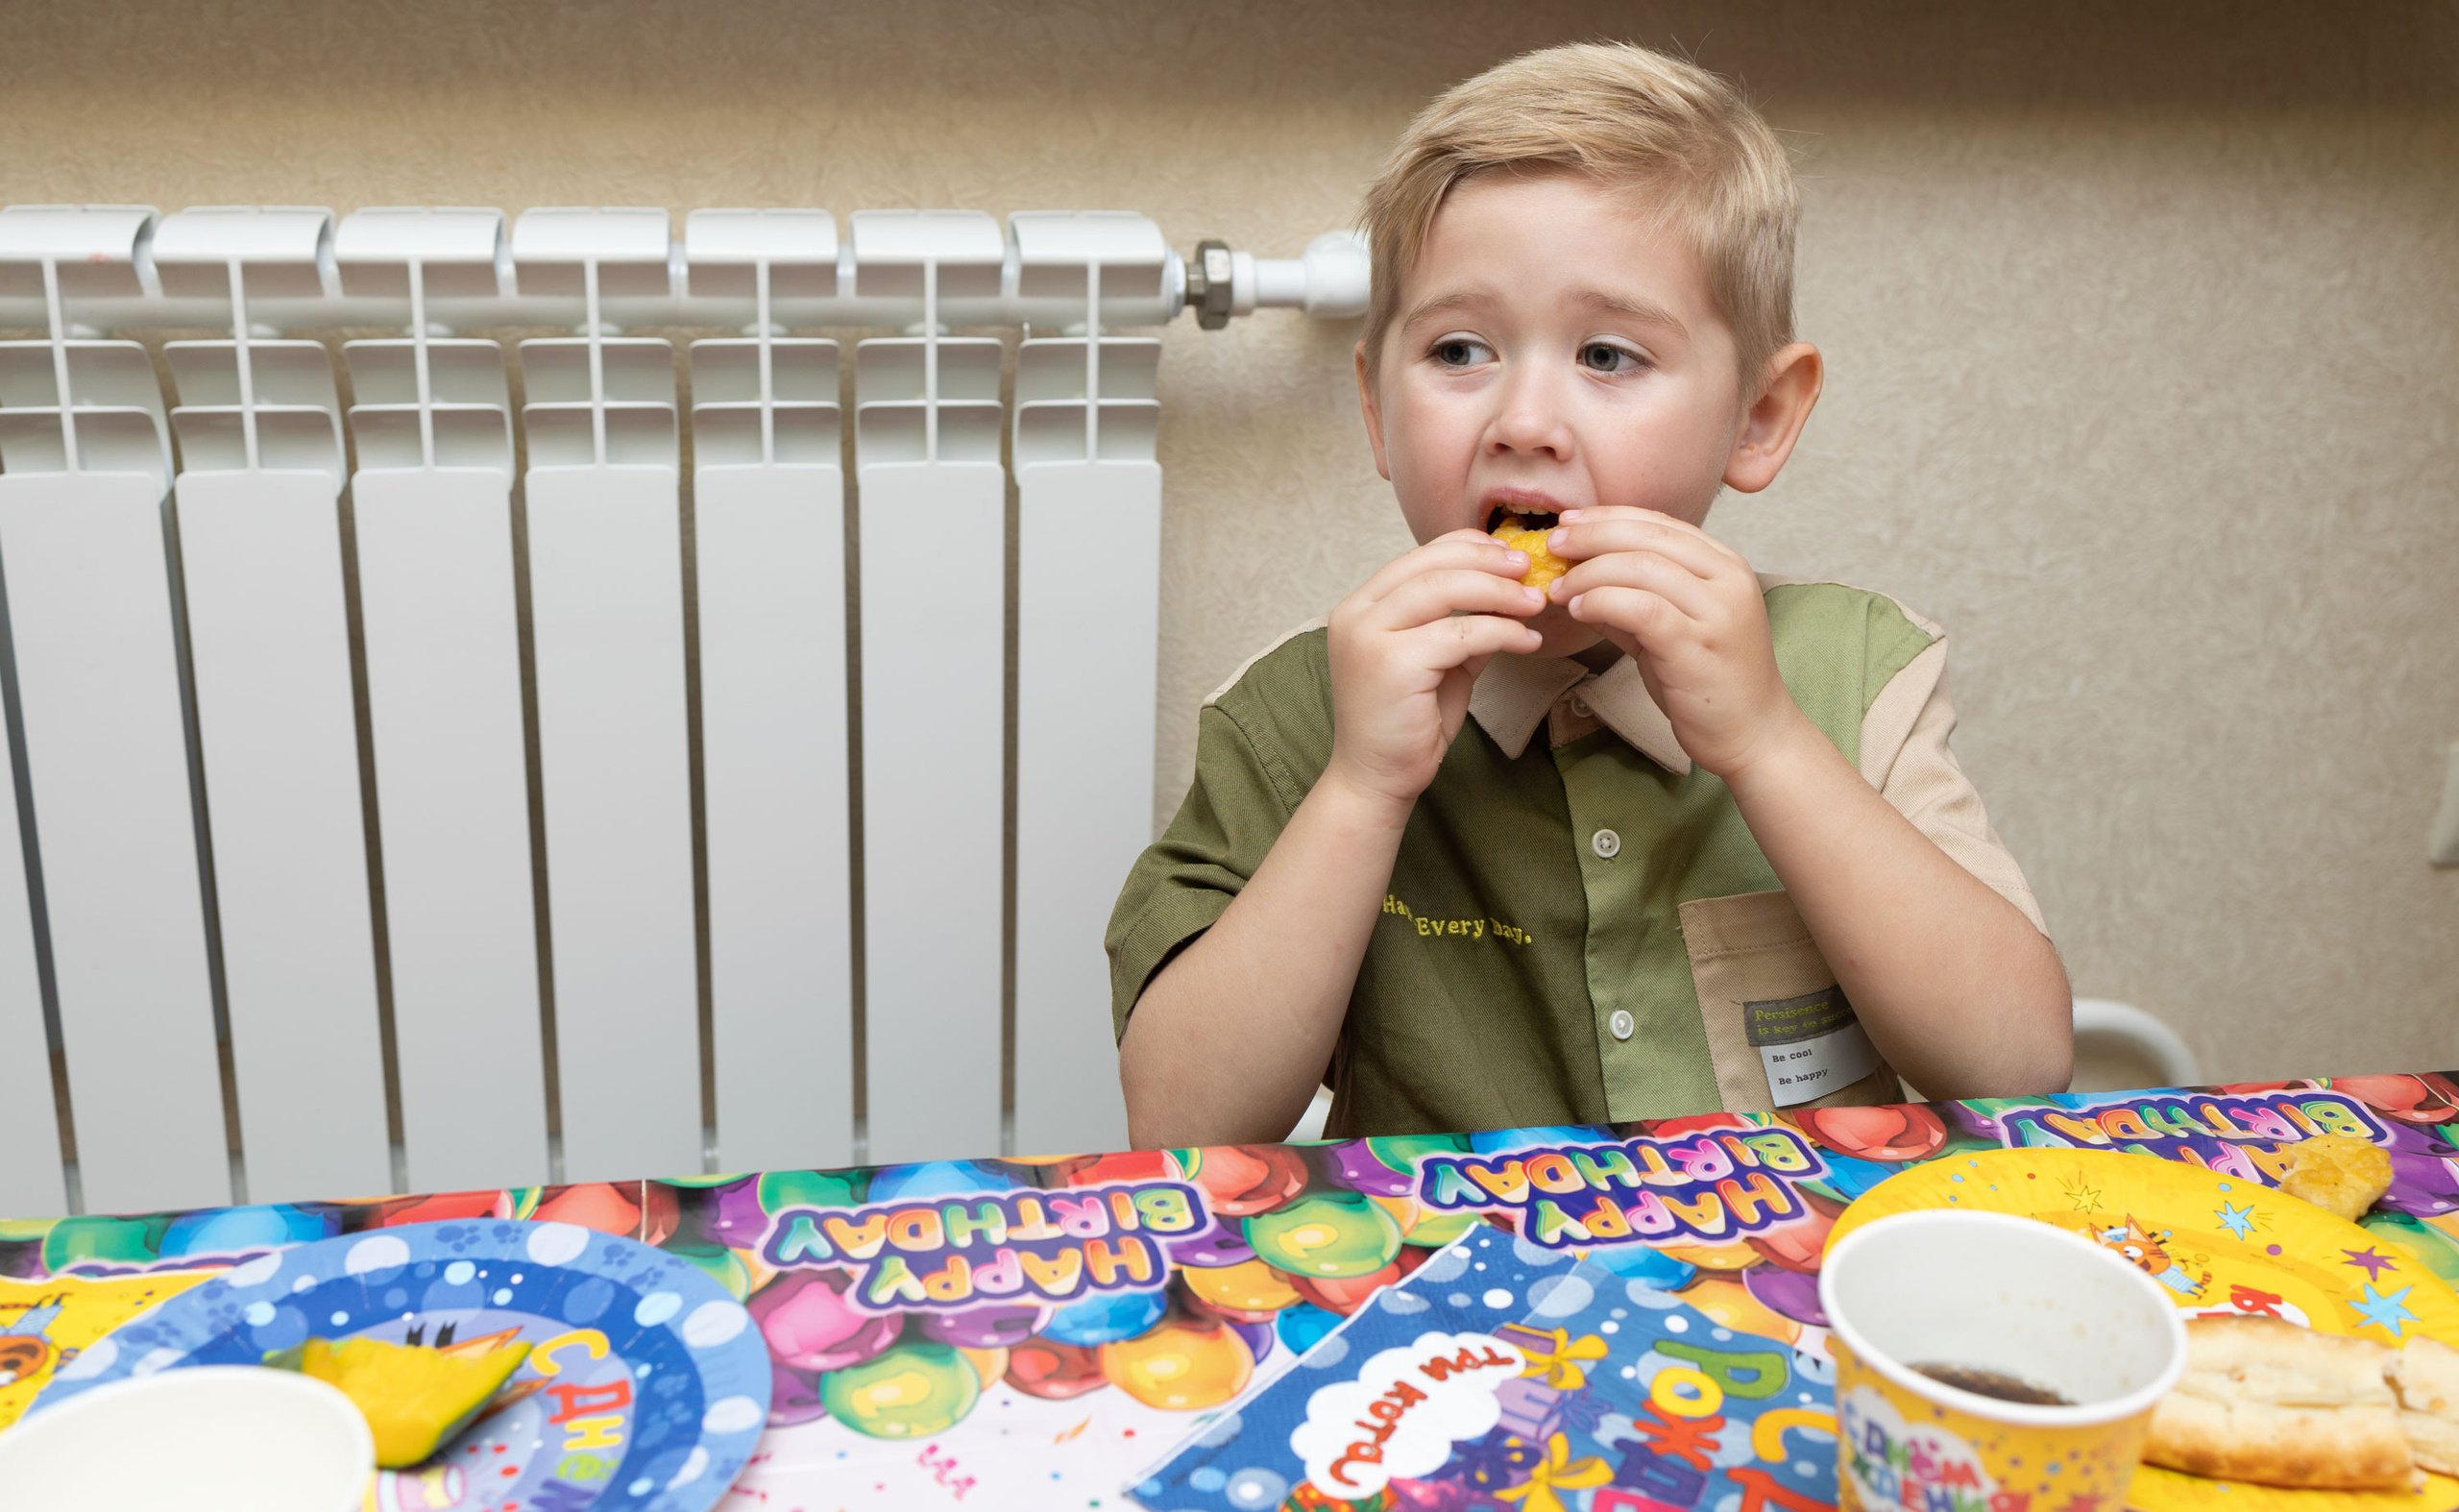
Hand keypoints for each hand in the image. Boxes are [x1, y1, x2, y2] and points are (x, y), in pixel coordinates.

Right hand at [1324, 530, 1544, 812]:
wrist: (1376, 779)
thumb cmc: (1406, 724)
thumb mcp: (1438, 662)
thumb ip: (1461, 627)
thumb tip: (1509, 594)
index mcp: (1361, 607)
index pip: (1418, 557)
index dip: (1468, 547)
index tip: (1510, 555)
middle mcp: (1356, 615)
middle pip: (1432, 565)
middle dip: (1489, 563)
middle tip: (1531, 571)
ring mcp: (1368, 637)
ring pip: (1445, 591)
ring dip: (1500, 593)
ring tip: (1535, 603)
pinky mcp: (1392, 664)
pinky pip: (1459, 633)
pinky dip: (1501, 632)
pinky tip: (1527, 640)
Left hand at [1545, 506, 1803, 778]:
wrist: (1752, 733)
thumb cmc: (1708, 681)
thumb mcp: (1672, 626)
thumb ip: (1634, 597)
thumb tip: (1578, 576)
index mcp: (1725, 564)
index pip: (1660, 522)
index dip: (1608, 517)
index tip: (1569, 522)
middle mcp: (1727, 579)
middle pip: (1648, 537)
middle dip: (1592, 536)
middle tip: (1554, 545)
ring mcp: (1717, 611)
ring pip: (1642, 567)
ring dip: (1589, 573)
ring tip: (1559, 587)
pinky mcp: (1698, 645)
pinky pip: (1641, 608)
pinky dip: (1602, 601)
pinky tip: (1579, 609)